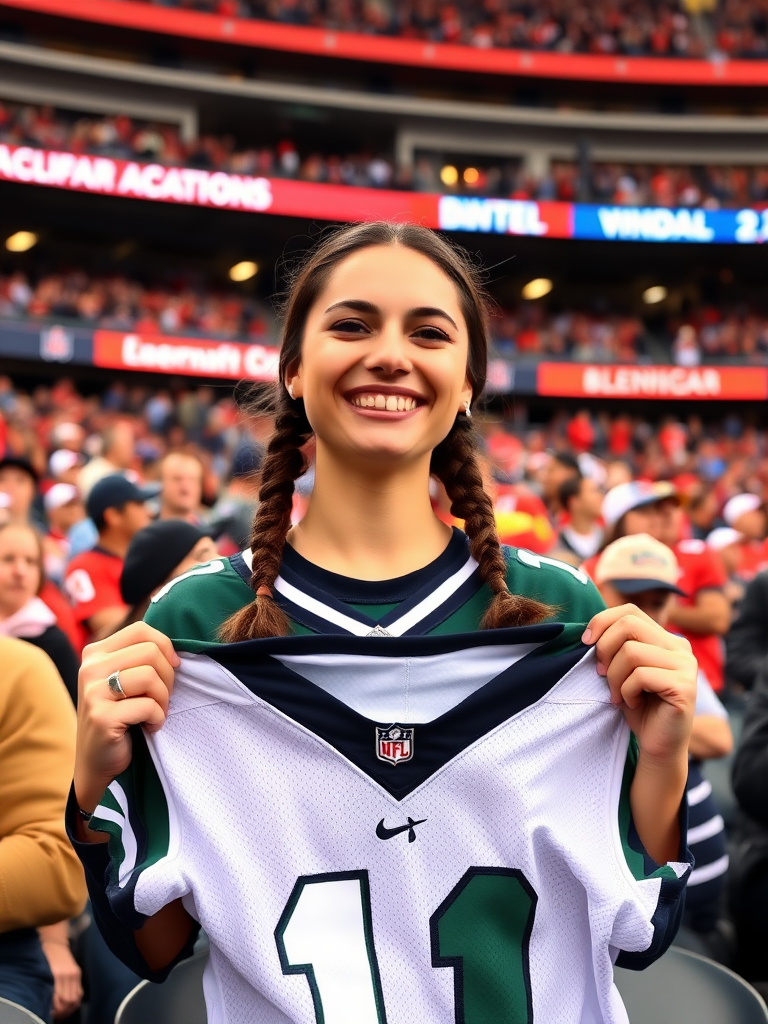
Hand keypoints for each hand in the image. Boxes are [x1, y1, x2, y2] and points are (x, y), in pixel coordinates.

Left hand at [40, 938, 82, 1019]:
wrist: (54, 942)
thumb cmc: (43, 959)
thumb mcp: (42, 973)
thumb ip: (46, 988)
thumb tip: (47, 1006)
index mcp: (55, 975)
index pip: (58, 1001)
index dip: (55, 1012)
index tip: (49, 1015)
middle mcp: (66, 975)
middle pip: (68, 1001)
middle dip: (62, 1012)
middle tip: (56, 1016)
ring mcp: (74, 973)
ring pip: (75, 998)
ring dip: (69, 1009)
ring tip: (63, 1012)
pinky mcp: (78, 972)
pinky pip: (80, 992)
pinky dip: (76, 1001)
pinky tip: (69, 1005)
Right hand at [75, 621, 179, 815]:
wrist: (96, 762)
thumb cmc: (119, 716)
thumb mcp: (124, 679)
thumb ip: (141, 658)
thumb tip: (177, 652)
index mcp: (95, 652)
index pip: (141, 630)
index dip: (165, 647)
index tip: (172, 667)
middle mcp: (89, 668)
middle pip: (150, 652)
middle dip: (168, 677)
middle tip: (163, 698)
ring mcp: (92, 692)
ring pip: (150, 677)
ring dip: (163, 700)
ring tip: (156, 713)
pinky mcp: (101, 717)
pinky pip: (148, 707)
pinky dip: (157, 719)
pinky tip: (148, 727)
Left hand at [583, 604, 696, 764]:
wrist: (657, 745)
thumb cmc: (637, 705)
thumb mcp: (621, 669)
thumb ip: (615, 646)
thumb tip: (590, 633)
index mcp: (666, 638)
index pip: (630, 611)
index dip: (602, 621)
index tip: (585, 642)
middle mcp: (680, 647)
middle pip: (629, 625)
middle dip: (605, 650)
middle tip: (601, 674)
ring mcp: (686, 666)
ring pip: (631, 651)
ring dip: (614, 677)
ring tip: (619, 695)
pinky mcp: (684, 686)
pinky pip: (640, 676)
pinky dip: (627, 691)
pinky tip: (633, 703)